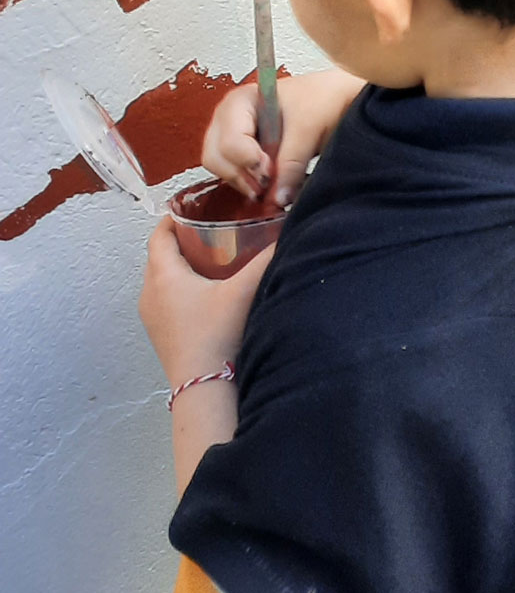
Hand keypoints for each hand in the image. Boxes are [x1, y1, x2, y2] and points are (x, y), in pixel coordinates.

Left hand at [139, 216, 271, 391]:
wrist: (203, 386)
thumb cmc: (215, 335)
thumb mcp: (244, 289)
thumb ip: (266, 257)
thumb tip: (286, 233)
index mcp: (163, 275)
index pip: (159, 235)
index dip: (173, 217)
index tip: (191, 206)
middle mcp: (150, 293)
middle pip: (158, 256)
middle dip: (179, 239)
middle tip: (207, 228)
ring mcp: (152, 316)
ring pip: (159, 279)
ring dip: (177, 265)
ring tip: (208, 257)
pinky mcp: (159, 334)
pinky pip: (163, 299)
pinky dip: (177, 288)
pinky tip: (204, 293)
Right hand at [202, 68, 359, 207]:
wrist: (341, 99)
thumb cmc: (325, 98)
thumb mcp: (309, 127)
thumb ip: (291, 162)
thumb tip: (277, 197)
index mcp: (241, 101)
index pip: (229, 141)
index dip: (248, 161)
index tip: (270, 169)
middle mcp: (231, 119)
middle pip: (216, 158)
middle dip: (241, 175)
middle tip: (269, 183)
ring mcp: (235, 137)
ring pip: (221, 170)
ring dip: (245, 182)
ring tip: (272, 184)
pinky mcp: (245, 154)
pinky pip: (234, 175)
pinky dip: (250, 184)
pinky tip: (271, 185)